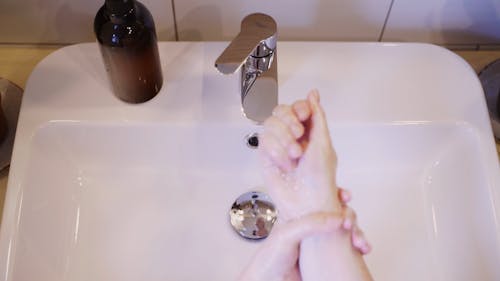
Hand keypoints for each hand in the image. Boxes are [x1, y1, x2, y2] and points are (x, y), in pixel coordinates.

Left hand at [238, 208, 369, 280]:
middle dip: (350, 216)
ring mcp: (321, 243)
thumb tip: (337, 218)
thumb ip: (310, 223)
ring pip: (346, 231)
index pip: (320, 198)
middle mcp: (312, 227)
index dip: (335, 194)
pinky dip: (359, 247)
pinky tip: (362, 250)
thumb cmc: (269, 260)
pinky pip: (348, 249)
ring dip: (358, 233)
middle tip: (349, 224)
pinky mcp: (328, 258)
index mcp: (299, 215)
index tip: (345, 197)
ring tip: (359, 242)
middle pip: (338, 214)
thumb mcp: (286, 234)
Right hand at [260, 90, 339, 220]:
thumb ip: (317, 116)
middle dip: (289, 122)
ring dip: (284, 139)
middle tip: (299, 135)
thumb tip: (313, 93)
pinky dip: (277, 152)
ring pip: (270, 124)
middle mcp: (293, 136)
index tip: (303, 116)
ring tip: (295, 156)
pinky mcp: (266, 155)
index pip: (298, 107)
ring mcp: (278, 145)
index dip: (299, 108)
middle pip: (281, 111)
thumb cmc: (320, 178)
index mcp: (310, 131)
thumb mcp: (323, 142)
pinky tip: (286, 164)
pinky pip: (264, 141)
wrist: (306, 202)